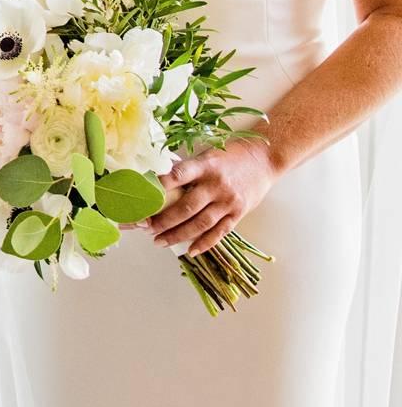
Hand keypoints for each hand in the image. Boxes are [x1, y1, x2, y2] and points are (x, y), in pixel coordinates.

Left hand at [144, 140, 278, 256]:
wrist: (264, 159)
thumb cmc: (229, 156)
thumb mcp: (206, 156)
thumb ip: (186, 170)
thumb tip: (155, 180)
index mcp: (205, 166)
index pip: (179, 175)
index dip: (160, 186)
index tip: (142, 197)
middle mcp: (217, 184)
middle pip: (187, 207)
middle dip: (164, 220)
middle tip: (145, 228)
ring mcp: (228, 201)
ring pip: (200, 223)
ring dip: (178, 235)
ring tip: (159, 241)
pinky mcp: (238, 213)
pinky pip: (219, 232)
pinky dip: (204, 243)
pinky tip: (189, 250)